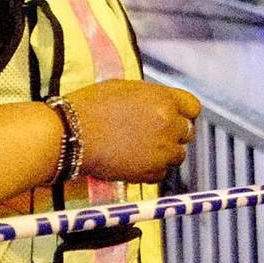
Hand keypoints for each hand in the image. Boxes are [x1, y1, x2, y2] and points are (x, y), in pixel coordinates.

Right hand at [64, 80, 202, 183]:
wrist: (70, 133)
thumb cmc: (90, 107)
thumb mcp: (125, 88)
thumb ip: (150, 97)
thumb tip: (161, 105)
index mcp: (163, 99)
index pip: (193, 107)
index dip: (183, 112)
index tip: (175, 117)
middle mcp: (168, 124)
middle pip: (187, 132)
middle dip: (174, 133)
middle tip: (152, 134)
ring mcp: (161, 150)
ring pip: (177, 155)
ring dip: (164, 153)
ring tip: (140, 149)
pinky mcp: (150, 172)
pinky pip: (162, 173)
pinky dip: (152, 169)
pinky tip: (134, 161)